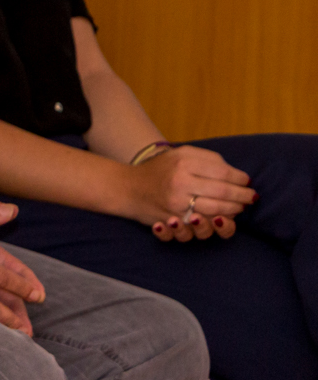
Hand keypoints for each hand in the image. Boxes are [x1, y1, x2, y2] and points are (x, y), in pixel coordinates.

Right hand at [121, 146, 252, 240]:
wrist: (128, 188)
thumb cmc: (160, 170)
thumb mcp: (181, 154)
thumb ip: (209, 158)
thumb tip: (237, 174)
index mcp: (184, 163)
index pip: (223, 172)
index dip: (241, 179)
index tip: (246, 181)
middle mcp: (180, 182)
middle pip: (224, 192)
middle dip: (243, 196)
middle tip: (251, 197)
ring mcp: (177, 204)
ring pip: (218, 211)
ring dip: (234, 210)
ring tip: (240, 207)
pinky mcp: (174, 220)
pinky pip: (204, 225)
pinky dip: (217, 223)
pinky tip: (223, 218)